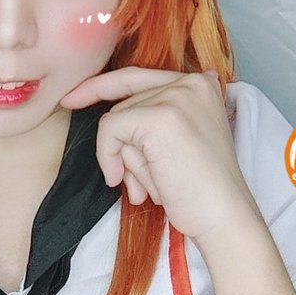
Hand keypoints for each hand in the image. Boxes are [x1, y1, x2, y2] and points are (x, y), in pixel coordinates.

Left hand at [59, 67, 260, 246]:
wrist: (223, 217)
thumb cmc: (201, 190)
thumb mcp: (179, 142)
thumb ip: (152, 120)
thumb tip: (110, 119)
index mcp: (200, 85)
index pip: (138, 76)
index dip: (102, 86)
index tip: (72, 98)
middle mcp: (191, 82)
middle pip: (125, 105)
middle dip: (125, 148)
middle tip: (143, 184)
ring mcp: (176, 97)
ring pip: (116, 119)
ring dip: (126, 161)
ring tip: (156, 184)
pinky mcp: (160, 117)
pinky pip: (110, 129)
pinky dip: (110, 158)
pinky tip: (131, 184)